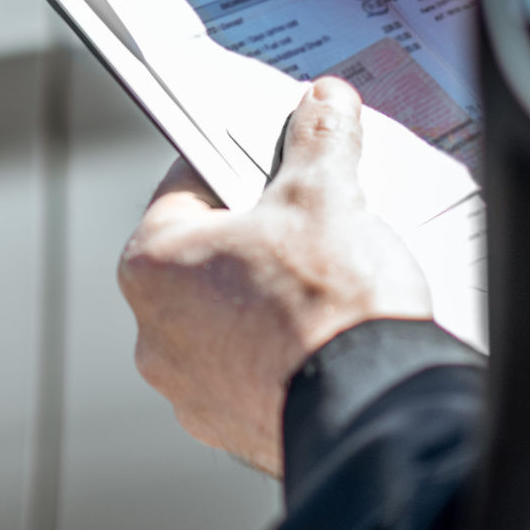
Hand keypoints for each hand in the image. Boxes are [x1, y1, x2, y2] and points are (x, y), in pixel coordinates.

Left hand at [117, 78, 434, 476]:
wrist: (376, 409)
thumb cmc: (329, 304)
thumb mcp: (326, 196)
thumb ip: (318, 139)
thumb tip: (323, 102)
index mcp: (153, 263)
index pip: (185, 185)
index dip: (235, 161)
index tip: (270, 154)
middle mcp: (155, 331)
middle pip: (206, 253)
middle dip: (254, 232)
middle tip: (307, 217)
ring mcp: (191, 388)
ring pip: (227, 316)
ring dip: (265, 295)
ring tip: (322, 280)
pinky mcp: (233, 428)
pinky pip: (252, 368)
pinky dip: (281, 350)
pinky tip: (324, 335)